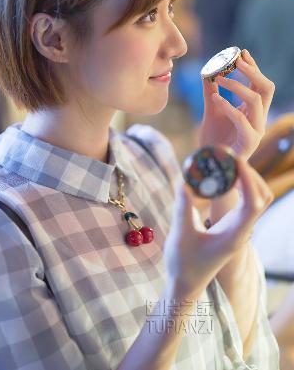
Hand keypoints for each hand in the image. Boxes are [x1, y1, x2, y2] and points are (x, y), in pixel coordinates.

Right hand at [163, 157, 272, 296]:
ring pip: (258, 199)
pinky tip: (224, 178)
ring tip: (228, 165)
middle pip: (263, 198)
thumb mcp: (180, 236)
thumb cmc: (183, 264)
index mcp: (234, 235)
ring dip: (249, 180)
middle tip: (230, 159)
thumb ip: (182, 210)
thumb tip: (183, 183)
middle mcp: (242, 231)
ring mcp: (240, 229)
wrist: (187, 283)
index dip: (248, 180)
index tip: (235, 161)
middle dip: (251, 175)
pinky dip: (241, 187)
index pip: (253, 204)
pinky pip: (247, 202)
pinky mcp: (234, 226)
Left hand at [199, 49, 274, 159]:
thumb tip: (207, 71)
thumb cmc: (214, 140)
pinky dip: (228, 105)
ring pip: (256, 100)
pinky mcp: (248, 142)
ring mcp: (256, 130)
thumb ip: (211, 92)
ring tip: (219, 78)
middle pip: (266, 88)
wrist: (210, 165)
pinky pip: (241, 119)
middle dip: (253, 71)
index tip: (240, 52)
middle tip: (235, 60)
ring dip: (237, 85)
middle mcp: (258, 119)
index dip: (253, 67)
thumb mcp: (211, 111)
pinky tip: (215, 99)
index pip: (260, 84)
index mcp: (253, 111)